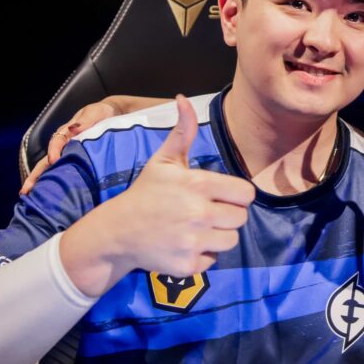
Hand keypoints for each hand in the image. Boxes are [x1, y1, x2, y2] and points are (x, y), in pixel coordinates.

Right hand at [20, 99, 119, 194]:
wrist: (110, 115)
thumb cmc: (100, 114)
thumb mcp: (95, 113)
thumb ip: (85, 121)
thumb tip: (73, 128)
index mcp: (66, 133)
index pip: (56, 143)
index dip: (53, 151)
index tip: (53, 161)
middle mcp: (62, 146)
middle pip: (46, 161)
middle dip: (35, 175)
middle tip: (25, 190)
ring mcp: (66, 155)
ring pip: (49, 169)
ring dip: (40, 182)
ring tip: (30, 197)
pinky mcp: (74, 162)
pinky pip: (61, 173)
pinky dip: (53, 183)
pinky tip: (48, 196)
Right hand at [60, 95, 255, 296]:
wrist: (116, 232)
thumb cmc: (146, 193)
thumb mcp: (163, 160)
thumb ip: (182, 131)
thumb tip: (182, 99)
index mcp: (198, 185)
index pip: (246, 194)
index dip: (236, 195)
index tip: (221, 196)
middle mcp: (198, 213)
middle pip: (241, 218)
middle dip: (227, 216)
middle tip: (206, 213)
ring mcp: (192, 241)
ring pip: (231, 241)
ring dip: (218, 236)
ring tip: (196, 228)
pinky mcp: (187, 265)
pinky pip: (212, 261)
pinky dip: (202, 256)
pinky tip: (184, 244)